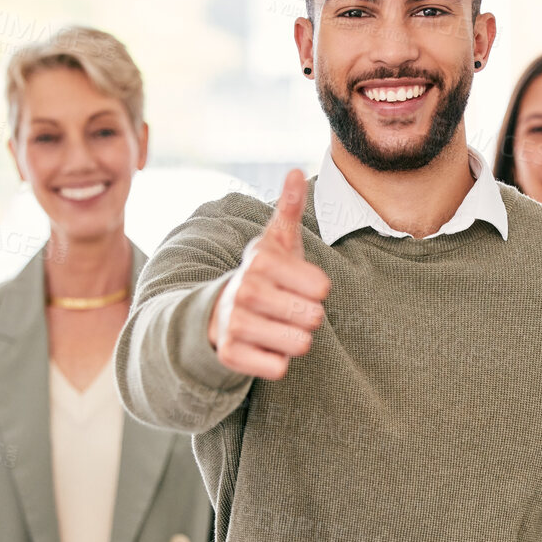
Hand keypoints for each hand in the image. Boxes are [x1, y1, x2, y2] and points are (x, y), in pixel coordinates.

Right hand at [207, 169, 329, 379]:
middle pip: (314, 318)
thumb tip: (297, 172)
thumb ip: (289, 208)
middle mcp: (245, 291)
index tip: (296, 284)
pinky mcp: (231, 355)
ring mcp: (235, 324)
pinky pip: (279, 368)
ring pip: (299, 345)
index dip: (317, 290)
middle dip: (308, 317)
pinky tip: (263, 345)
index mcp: (261, 261)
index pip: (322, 288)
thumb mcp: (276, 241)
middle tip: (287, 307)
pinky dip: (277, 361)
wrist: (218, 311)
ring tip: (276, 326)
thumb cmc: (263, 275)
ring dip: (294, 340)